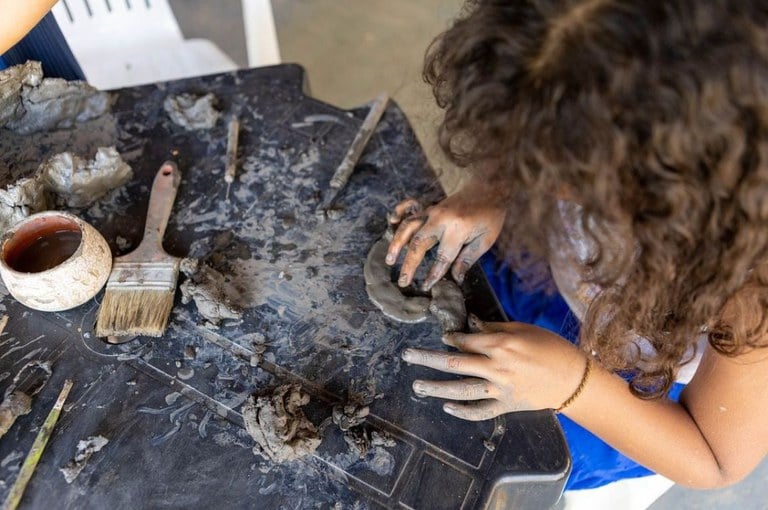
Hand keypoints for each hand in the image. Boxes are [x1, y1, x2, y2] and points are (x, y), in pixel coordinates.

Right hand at [386, 181, 505, 290]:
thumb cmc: (490, 216)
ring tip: (389, 261)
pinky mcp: (429, 207)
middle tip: (402, 281)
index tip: (425, 286)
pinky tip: (391, 223)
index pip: (442, 257)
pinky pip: (409, 210)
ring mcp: (432, 211)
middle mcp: (440, 219)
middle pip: (418, 244)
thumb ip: (468, 259)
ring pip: (408, 227)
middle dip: (409, 265)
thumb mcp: (486, 239)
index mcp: (457, 229)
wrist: (488, 188)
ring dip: (396, 244)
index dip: (433, 274)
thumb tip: (456, 278)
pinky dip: (398, 215)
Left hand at [401, 317, 587, 420]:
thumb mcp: (523, 329)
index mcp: (501, 344)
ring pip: (461, 388)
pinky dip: (462, 411)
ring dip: (436, 387)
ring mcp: (500, 389)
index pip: (466, 341)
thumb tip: (473, 325)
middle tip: (407, 355)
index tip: (443, 337)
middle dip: (427, 358)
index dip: (451, 338)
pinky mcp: (506, 405)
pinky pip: (479, 411)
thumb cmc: (551, 348)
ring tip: (417, 385)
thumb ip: (495, 328)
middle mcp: (497, 367)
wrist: (574, 379)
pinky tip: (446, 407)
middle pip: (454, 362)